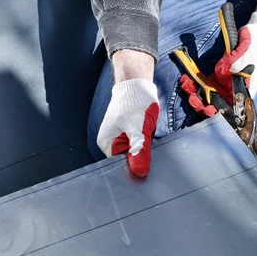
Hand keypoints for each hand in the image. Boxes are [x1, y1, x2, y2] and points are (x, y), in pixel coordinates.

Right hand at [97, 50, 158, 176]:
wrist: (137, 84)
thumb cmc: (135, 102)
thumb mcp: (139, 128)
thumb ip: (139, 150)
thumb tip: (140, 171)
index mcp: (107, 143)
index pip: (121, 165)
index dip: (135, 166)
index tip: (148, 164)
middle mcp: (110, 143)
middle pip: (128, 160)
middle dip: (140, 156)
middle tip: (150, 144)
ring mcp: (119, 138)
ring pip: (135, 152)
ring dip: (144, 147)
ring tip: (148, 135)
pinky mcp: (128, 133)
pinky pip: (138, 144)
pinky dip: (145, 140)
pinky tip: (148, 132)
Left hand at [179, 0, 256, 114]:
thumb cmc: (256, 47)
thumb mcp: (244, 57)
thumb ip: (231, 67)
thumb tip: (219, 74)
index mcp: (246, 91)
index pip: (232, 109)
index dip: (219, 112)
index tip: (208, 109)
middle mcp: (236, 90)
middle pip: (218, 103)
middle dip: (203, 103)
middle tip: (192, 97)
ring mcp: (228, 83)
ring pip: (209, 93)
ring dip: (196, 91)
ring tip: (186, 85)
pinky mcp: (221, 75)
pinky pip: (207, 82)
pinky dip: (196, 81)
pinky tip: (187, 78)